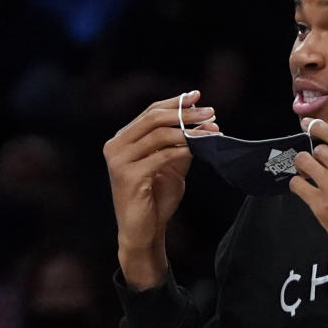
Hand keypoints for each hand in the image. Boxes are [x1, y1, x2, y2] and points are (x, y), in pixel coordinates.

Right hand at [103, 91, 218, 288]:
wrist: (144, 231)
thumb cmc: (156, 199)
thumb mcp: (170, 166)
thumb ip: (180, 144)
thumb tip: (203, 122)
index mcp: (122, 140)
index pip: (149, 112)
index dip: (174, 102)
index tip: (197, 96)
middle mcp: (115, 146)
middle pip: (153, 118)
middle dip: (185, 113)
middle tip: (210, 112)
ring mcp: (119, 161)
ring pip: (159, 135)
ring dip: (189, 130)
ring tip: (212, 130)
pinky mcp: (129, 176)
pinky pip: (161, 155)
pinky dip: (183, 149)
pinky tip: (199, 148)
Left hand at [289, 118, 327, 282]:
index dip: (317, 127)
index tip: (307, 125)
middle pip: (319, 150)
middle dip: (317, 157)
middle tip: (318, 167)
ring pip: (304, 162)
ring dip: (303, 167)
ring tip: (306, 175)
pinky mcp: (321, 205)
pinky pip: (298, 185)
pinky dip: (298, 184)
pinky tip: (303, 189)